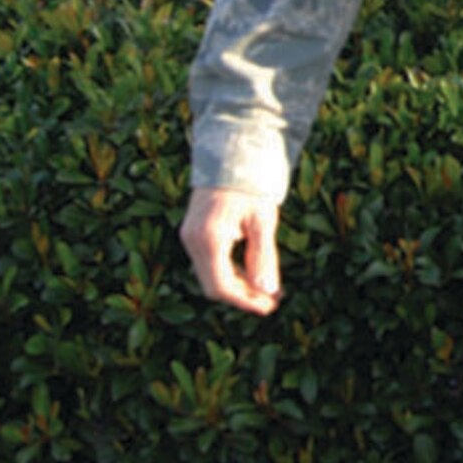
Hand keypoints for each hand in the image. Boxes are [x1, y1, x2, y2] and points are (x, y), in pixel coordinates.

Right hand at [180, 186, 282, 314]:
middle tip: (273, 301)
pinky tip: (252, 274)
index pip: (221, 285)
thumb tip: (268, 292)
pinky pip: (209, 262)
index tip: (269, 307)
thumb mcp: (263, 221)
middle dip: (243, 296)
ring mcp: (189, 236)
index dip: (245, 301)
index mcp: (209, 237)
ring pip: (210, 275)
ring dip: (237, 285)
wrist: (230, 155)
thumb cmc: (250, 185)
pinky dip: (229, 271)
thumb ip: (263, 257)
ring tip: (268, 290)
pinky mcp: (193, 233)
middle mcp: (193, 240)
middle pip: (214, 284)